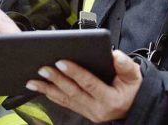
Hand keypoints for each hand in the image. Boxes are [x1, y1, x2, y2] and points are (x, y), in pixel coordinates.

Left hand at [25, 50, 141, 122]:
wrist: (134, 107)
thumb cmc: (132, 89)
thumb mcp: (135, 76)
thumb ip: (126, 65)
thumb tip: (114, 55)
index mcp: (110, 99)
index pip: (89, 84)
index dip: (75, 73)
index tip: (61, 62)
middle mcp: (97, 109)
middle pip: (72, 92)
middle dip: (56, 79)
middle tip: (42, 68)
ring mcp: (88, 112)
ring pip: (65, 100)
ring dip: (47, 89)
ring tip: (33, 80)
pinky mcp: (82, 112)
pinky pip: (64, 103)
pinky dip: (51, 95)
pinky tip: (40, 88)